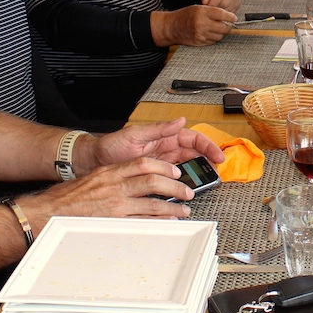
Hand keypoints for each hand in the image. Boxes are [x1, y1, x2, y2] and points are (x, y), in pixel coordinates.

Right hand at [28, 157, 196, 222]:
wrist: (47, 213)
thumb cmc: (68, 198)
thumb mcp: (92, 180)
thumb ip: (113, 178)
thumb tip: (134, 180)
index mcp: (110, 172)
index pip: (142, 163)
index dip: (163, 167)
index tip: (175, 172)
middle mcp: (114, 186)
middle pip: (152, 181)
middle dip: (175, 187)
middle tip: (187, 191)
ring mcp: (115, 205)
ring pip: (152, 203)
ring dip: (172, 207)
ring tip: (184, 210)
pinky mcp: (113, 222)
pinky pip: (142, 221)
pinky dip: (159, 222)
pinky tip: (168, 223)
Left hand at [82, 117, 225, 170]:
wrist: (95, 161)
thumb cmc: (111, 145)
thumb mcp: (135, 134)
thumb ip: (158, 129)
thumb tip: (180, 121)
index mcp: (164, 136)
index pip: (193, 138)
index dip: (208, 146)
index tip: (218, 156)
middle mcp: (166, 148)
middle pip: (194, 154)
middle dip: (208, 162)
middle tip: (216, 173)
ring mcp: (162, 163)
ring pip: (187, 167)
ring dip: (197, 174)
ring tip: (205, 183)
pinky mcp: (155, 176)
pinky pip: (174, 179)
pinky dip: (183, 184)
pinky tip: (187, 190)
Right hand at [153, 5, 234, 45]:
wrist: (172, 27)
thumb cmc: (186, 15)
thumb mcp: (198, 7)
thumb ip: (212, 11)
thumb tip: (228, 16)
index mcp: (202, 12)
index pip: (222, 14)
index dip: (230, 16)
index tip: (234, 17)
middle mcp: (202, 23)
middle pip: (223, 27)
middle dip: (228, 26)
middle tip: (228, 24)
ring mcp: (201, 34)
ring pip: (220, 36)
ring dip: (221, 33)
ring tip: (218, 28)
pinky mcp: (200, 42)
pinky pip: (213, 41)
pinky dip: (215, 38)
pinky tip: (211, 33)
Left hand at [200, 0, 240, 11]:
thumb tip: (205, 3)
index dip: (214, 1)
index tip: (208, 6)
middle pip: (225, 3)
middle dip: (216, 8)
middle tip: (211, 10)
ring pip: (228, 9)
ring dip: (220, 12)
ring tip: (215, 10)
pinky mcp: (238, 4)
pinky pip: (231, 12)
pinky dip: (225, 14)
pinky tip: (220, 11)